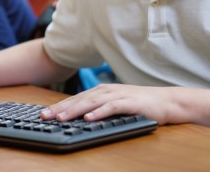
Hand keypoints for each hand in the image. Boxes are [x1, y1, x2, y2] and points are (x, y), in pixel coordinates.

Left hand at [40, 83, 181, 124]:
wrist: (166, 101)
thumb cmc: (139, 105)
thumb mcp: (114, 105)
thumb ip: (98, 109)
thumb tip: (78, 118)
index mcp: (100, 92)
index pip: (75, 100)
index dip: (58, 106)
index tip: (43, 114)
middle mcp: (106, 91)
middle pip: (79, 100)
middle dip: (60, 108)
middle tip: (45, 116)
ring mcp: (117, 95)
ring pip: (91, 103)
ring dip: (75, 110)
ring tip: (61, 118)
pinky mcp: (129, 103)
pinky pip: (111, 108)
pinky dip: (99, 112)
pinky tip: (89, 118)